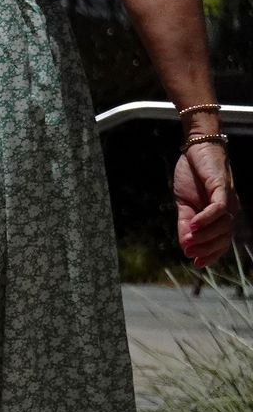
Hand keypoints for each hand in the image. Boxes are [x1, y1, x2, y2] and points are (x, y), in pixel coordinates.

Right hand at [174, 142, 237, 268]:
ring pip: (223, 225)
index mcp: (221, 215)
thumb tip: (185, 246)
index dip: (211, 254)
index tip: (196, 263)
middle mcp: (229, 209)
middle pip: (224, 237)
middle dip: (207, 248)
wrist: (195, 148)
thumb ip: (185, 224)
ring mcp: (227, 199)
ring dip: (205, 236)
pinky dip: (207, 219)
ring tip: (188, 240)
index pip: (222, 241)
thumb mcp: (183, 205)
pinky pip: (218, 208)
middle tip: (189, 252)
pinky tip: (193, 225)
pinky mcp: (221, 187)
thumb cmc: (191, 175)